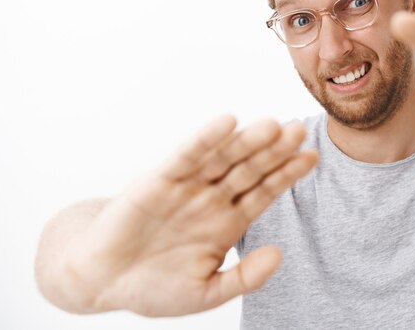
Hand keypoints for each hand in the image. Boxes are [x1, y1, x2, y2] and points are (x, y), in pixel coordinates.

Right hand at [59, 116, 317, 315]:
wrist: (102, 281)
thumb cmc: (153, 286)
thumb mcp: (206, 292)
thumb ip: (244, 277)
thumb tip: (280, 255)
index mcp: (228, 221)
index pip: (265, 191)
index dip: (288, 174)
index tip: (312, 158)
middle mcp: (212, 197)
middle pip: (250, 168)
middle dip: (275, 150)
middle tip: (300, 130)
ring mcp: (187, 186)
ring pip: (223, 158)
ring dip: (247, 140)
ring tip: (273, 124)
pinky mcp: (159, 180)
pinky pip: (186, 156)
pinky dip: (205, 140)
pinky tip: (226, 123)